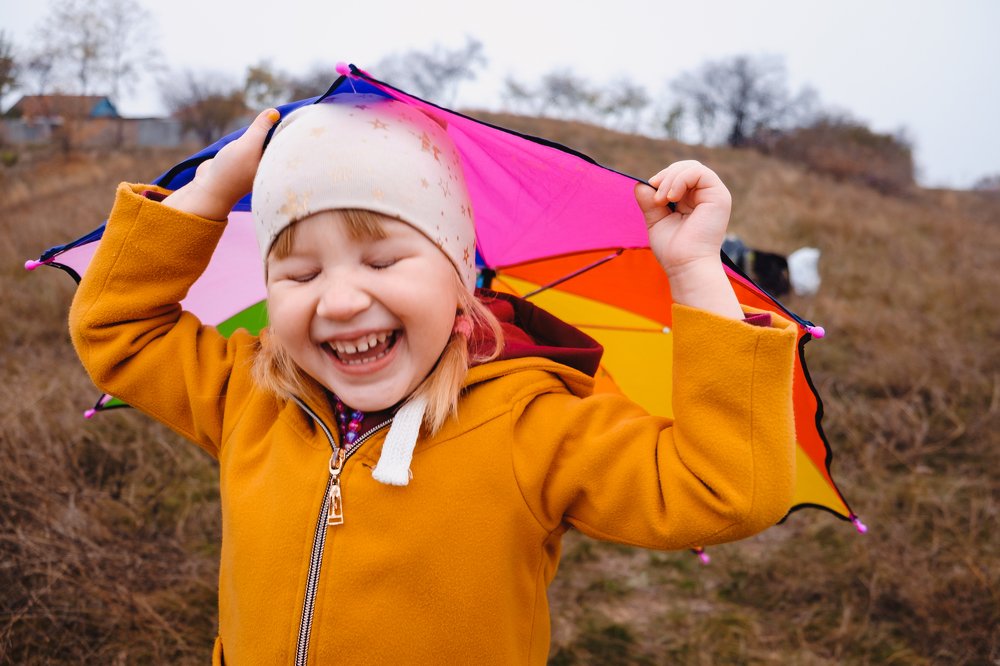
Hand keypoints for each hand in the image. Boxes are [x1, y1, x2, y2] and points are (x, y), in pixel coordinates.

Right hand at [163, 108, 279, 220]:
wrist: (208, 188)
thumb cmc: (231, 169)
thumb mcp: (248, 145)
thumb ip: (260, 128)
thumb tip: (274, 112)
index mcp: (274, 164)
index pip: (287, 143)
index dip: (289, 128)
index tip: (294, 113)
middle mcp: (267, 164)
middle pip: (275, 142)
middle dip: (275, 128)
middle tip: (277, 112)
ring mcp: (255, 164)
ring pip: (262, 143)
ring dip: (260, 133)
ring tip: (266, 120)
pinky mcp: (243, 162)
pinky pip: (250, 146)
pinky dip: (250, 138)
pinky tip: (249, 133)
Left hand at [634, 160, 731, 277]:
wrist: (685, 265)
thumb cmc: (673, 249)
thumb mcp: (656, 220)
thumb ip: (649, 201)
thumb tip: (640, 183)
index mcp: (693, 200)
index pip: (678, 175)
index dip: (662, 178)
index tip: (650, 191)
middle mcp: (705, 195)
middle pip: (685, 167)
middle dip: (665, 177)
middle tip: (656, 198)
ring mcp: (714, 194)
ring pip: (691, 167)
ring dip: (670, 179)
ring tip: (662, 200)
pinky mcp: (719, 196)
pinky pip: (699, 172)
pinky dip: (680, 180)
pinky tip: (671, 197)